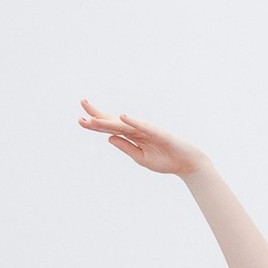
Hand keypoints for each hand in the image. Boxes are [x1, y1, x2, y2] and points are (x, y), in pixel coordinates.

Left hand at [79, 101, 204, 178]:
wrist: (186, 164)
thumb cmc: (165, 161)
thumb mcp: (141, 158)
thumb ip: (126, 147)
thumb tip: (110, 138)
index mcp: (132, 136)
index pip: (111, 128)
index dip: (96, 124)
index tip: (81, 120)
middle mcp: (137, 130)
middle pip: (114, 121)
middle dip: (98, 114)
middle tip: (82, 103)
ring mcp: (147, 131)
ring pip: (124, 125)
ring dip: (109, 122)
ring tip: (93, 120)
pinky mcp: (158, 133)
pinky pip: (143, 127)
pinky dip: (133, 122)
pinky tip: (122, 117)